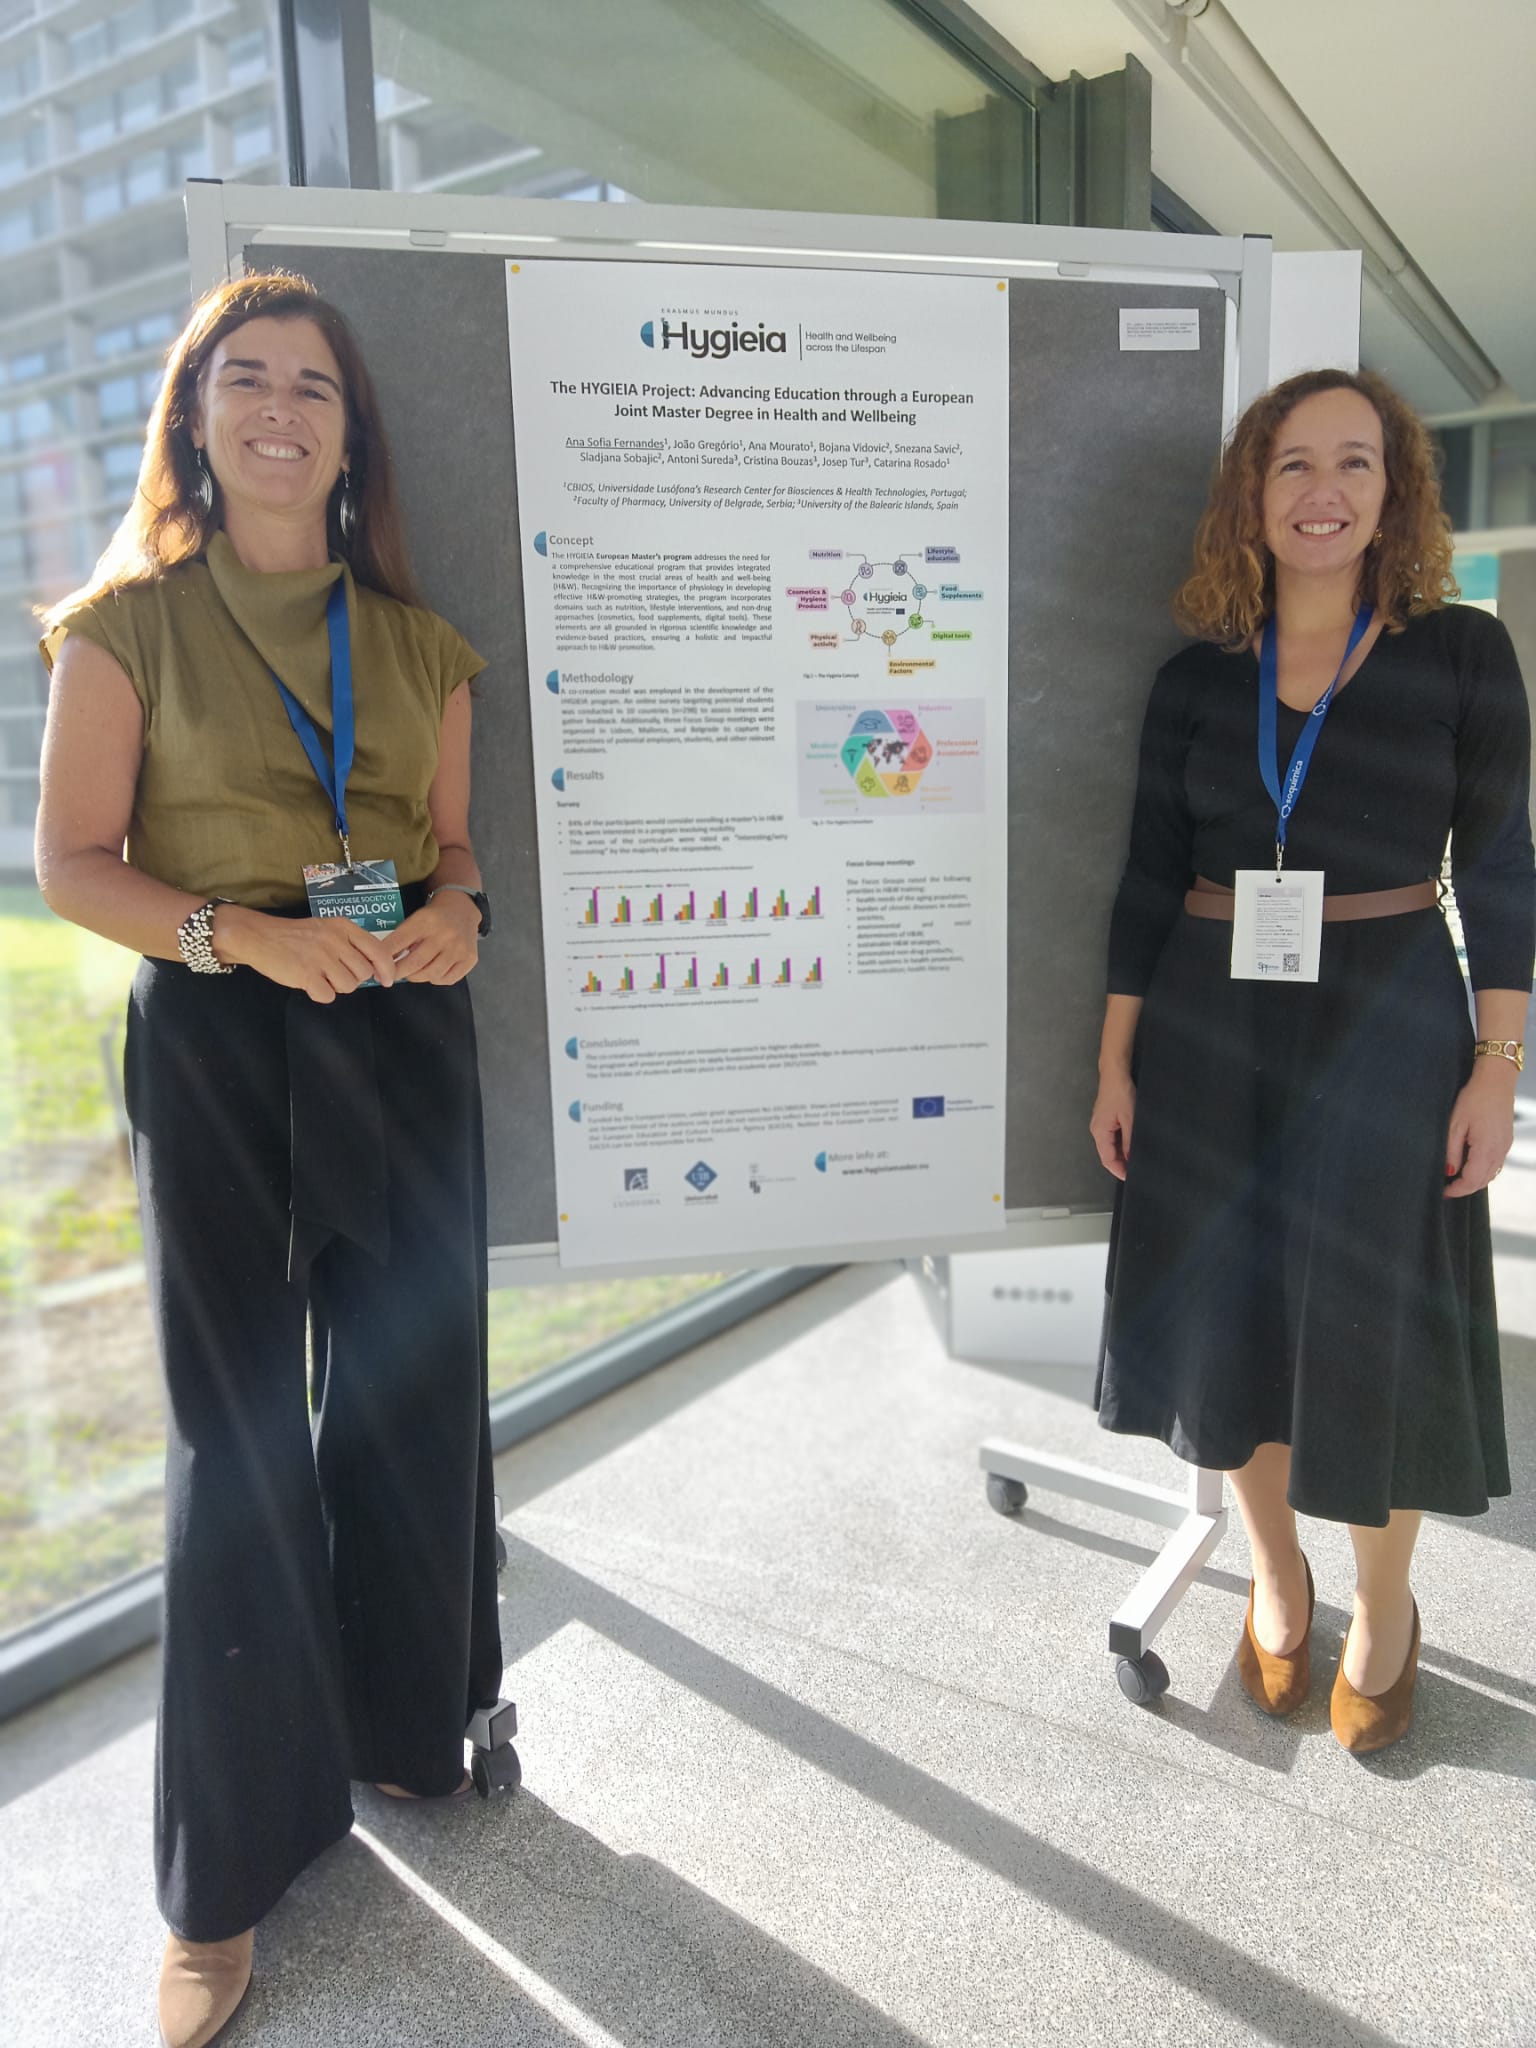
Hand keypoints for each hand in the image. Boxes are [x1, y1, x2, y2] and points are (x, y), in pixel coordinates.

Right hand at [214, 906, 397, 1002]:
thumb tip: (375, 968)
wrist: (259, 936)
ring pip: (348, 986)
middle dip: (352, 978)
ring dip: (336, 986)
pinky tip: (310, 982)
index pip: (378, 950)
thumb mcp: (327, 929)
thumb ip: (350, 944)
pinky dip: (320, 994)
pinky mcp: (306, 974)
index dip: (386, 969)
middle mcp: (334, 940)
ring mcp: (320, 957)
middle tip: (334, 973)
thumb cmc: (296, 936)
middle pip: (363, 973)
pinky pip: (328, 996)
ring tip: (320, 976)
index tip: (387, 979)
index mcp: (343, 927)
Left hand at [390, 890, 480, 984]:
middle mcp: (444, 934)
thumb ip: (400, 939)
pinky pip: (447, 979)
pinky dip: (435, 978)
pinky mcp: (469, 959)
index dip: (385, 958)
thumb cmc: (434, 917)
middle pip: (415, 963)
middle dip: (398, 973)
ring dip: (417, 976)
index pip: (399, 942)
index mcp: (426, 921)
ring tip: (413, 971)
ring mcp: (459, 948)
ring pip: (431, 974)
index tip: (377, 967)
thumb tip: (383, 963)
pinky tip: (432, 970)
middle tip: (391, 975)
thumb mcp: (415, 919)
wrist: (462, 909)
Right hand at [1090, 1068, 1135, 1180]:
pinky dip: (1121, 1144)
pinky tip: (1132, 1145)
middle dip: (1121, 1164)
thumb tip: (1132, 1159)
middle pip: (1107, 1154)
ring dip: (1122, 1154)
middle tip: (1137, 1171)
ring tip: (1137, 1159)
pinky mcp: (1106, 1118)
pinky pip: (1112, 1137)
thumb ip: (1130, 1141)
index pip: (1107, 1159)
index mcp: (1100, 1132)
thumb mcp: (1130, 1119)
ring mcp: (1101, 1124)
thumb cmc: (1121, 1094)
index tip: (1131, 1178)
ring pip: (1110, 1146)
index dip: (1119, 1171)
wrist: (1116, 1073)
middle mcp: (1097, 1130)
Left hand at [1444, 1059, 1516, 1197]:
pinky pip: (1496, 1164)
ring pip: (1491, 1175)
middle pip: (1482, 1181)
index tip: (1443, 1192)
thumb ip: (1451, 1151)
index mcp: (1486, 1149)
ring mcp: (1505, 1147)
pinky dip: (1483, 1171)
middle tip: (1447, 1189)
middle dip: (1464, 1189)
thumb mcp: (1455, 1124)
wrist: (1496, 1080)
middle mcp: (1499, 1152)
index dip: (1456, 1190)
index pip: (1471, 1181)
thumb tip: (1448, 1172)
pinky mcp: (1506, 1141)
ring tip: (1456, 1179)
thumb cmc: (1475, 1098)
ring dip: (1474, 1181)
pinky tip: (1470, 1165)